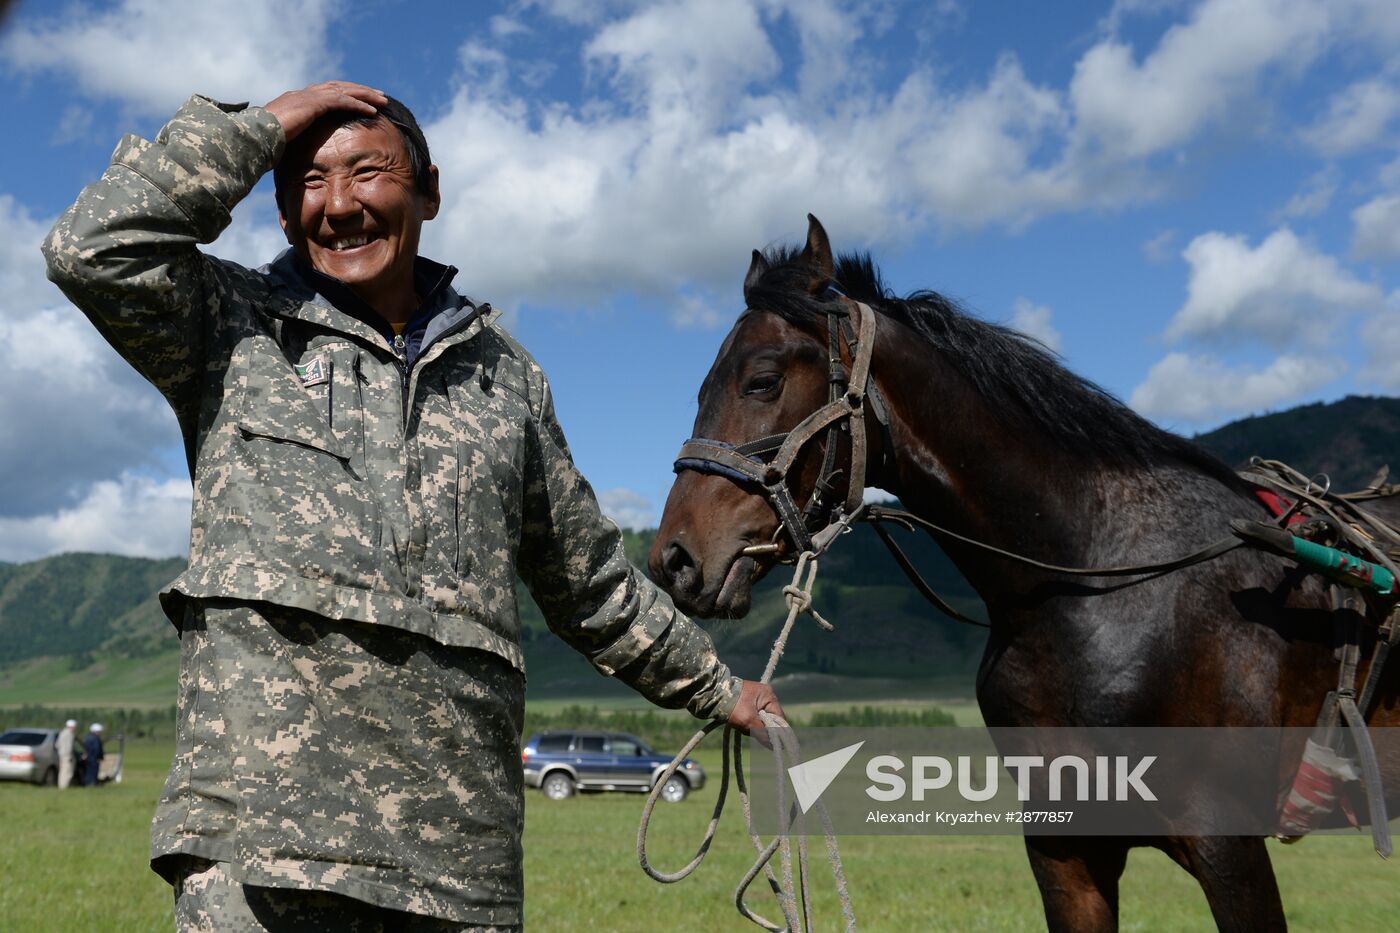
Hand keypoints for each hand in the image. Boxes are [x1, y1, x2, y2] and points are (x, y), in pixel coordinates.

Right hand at [263, 81, 388, 142]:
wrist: (251, 137)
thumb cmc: (260, 145)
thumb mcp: (279, 141)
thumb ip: (290, 142)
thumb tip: (291, 158)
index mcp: (294, 102)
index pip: (323, 93)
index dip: (342, 95)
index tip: (357, 99)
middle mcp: (302, 95)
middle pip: (337, 87)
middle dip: (358, 90)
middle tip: (377, 95)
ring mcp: (307, 97)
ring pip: (344, 90)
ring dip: (365, 94)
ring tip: (382, 100)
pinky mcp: (314, 104)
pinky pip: (343, 101)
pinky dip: (359, 104)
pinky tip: (373, 110)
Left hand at [726, 680, 785, 747]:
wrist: (712, 696)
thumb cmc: (732, 706)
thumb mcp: (748, 721)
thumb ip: (763, 733)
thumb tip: (774, 746)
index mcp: (768, 695)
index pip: (779, 717)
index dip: (778, 732)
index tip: (775, 744)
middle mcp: (765, 695)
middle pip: (771, 719)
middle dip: (762, 729)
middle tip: (752, 732)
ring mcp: (756, 698)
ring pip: (761, 720)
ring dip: (753, 727)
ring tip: (742, 726)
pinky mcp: (748, 702)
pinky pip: (753, 717)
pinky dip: (748, 724)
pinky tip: (740, 724)